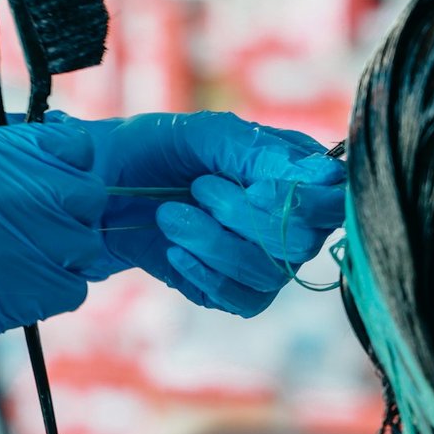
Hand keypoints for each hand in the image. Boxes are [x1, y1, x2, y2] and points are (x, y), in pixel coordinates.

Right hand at [0, 122, 107, 397]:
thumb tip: (45, 146)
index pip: (70, 145)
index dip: (71, 162)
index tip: (60, 176)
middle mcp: (2, 195)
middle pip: (86, 196)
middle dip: (73, 210)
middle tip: (49, 225)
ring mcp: (9, 247)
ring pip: (84, 245)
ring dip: (66, 253)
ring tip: (33, 259)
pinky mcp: (10, 296)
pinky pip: (70, 289)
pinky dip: (56, 289)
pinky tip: (26, 286)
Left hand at [58, 111, 344, 316]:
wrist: (100, 189)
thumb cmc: (156, 149)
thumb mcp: (203, 134)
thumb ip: (260, 151)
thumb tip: (322, 174)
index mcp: (297, 170)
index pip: (333, 199)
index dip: (301, 201)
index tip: (253, 186)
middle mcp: (294, 218)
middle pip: (300, 241)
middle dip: (242, 218)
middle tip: (199, 188)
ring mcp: (268, 259)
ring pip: (268, 272)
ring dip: (212, 242)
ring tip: (170, 214)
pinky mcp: (237, 290)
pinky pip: (243, 299)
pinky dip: (205, 274)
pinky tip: (176, 251)